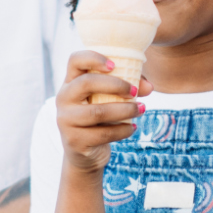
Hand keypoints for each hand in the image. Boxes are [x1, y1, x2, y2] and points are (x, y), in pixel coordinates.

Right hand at [57, 49, 148, 172]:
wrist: (84, 154)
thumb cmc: (99, 119)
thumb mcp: (110, 100)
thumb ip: (128, 88)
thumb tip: (149, 87)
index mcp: (70, 82)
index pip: (75, 60)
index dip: (94, 58)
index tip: (114, 65)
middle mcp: (64, 99)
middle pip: (87, 83)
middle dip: (116, 85)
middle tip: (135, 92)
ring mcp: (66, 120)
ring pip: (98, 112)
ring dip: (125, 110)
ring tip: (141, 109)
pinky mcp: (74, 140)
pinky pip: (103, 133)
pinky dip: (123, 130)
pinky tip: (132, 128)